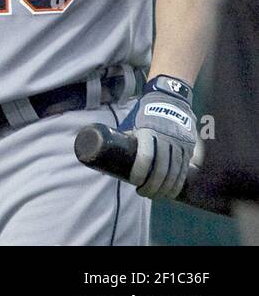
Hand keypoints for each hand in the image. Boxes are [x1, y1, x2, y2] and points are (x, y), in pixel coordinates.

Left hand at [118, 75, 196, 198]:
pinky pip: (185, 168)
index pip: (146, 157)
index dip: (140, 172)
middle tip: (144, 193)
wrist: (171, 99)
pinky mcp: (189, 147)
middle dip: (153, 185)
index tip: (134, 182)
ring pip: (175, 171)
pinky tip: (172, 192)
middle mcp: (167, 138)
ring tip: (156, 196)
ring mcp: (180, 143)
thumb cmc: (146, 114)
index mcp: (149, 131)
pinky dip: (179, 182)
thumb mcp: (135, 124)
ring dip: (166, 188)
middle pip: (162, 169)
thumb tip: (107, 160)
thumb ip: (127, 140)